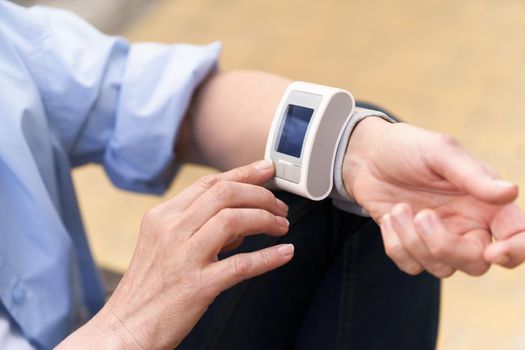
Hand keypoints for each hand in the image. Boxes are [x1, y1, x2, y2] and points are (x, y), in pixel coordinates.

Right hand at [57, 160, 291, 349]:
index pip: (209, 183)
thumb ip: (198, 226)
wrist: (126, 327)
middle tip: (280, 206)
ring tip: (281, 226)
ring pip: (233, 220)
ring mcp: (183, 257)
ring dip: (266, 219)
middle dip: (260, 194)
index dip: (243, 173)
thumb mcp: (163, 244)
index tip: (266, 169)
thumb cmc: (150, 286)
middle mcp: (171, 230)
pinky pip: (241, 265)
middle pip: (224, 194)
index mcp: (162, 216)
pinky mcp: (197, 286)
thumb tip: (241, 218)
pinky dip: (268, 257)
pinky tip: (285, 253)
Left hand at [343, 117, 524, 277]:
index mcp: (485, 202)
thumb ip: (473, 175)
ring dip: (413, 241)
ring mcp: (438, 238)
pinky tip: (390, 217)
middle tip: (422, 216)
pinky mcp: (411, 246)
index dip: (516, 250)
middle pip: (476, 263)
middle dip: (446, 246)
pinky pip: (411, 266)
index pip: (517, 235)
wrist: (366, 156)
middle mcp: (467, 225)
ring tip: (398, 208)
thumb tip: (511, 192)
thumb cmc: (408, 148)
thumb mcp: (440, 152)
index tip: (493, 251)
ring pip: (441, 268)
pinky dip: (397, 245)